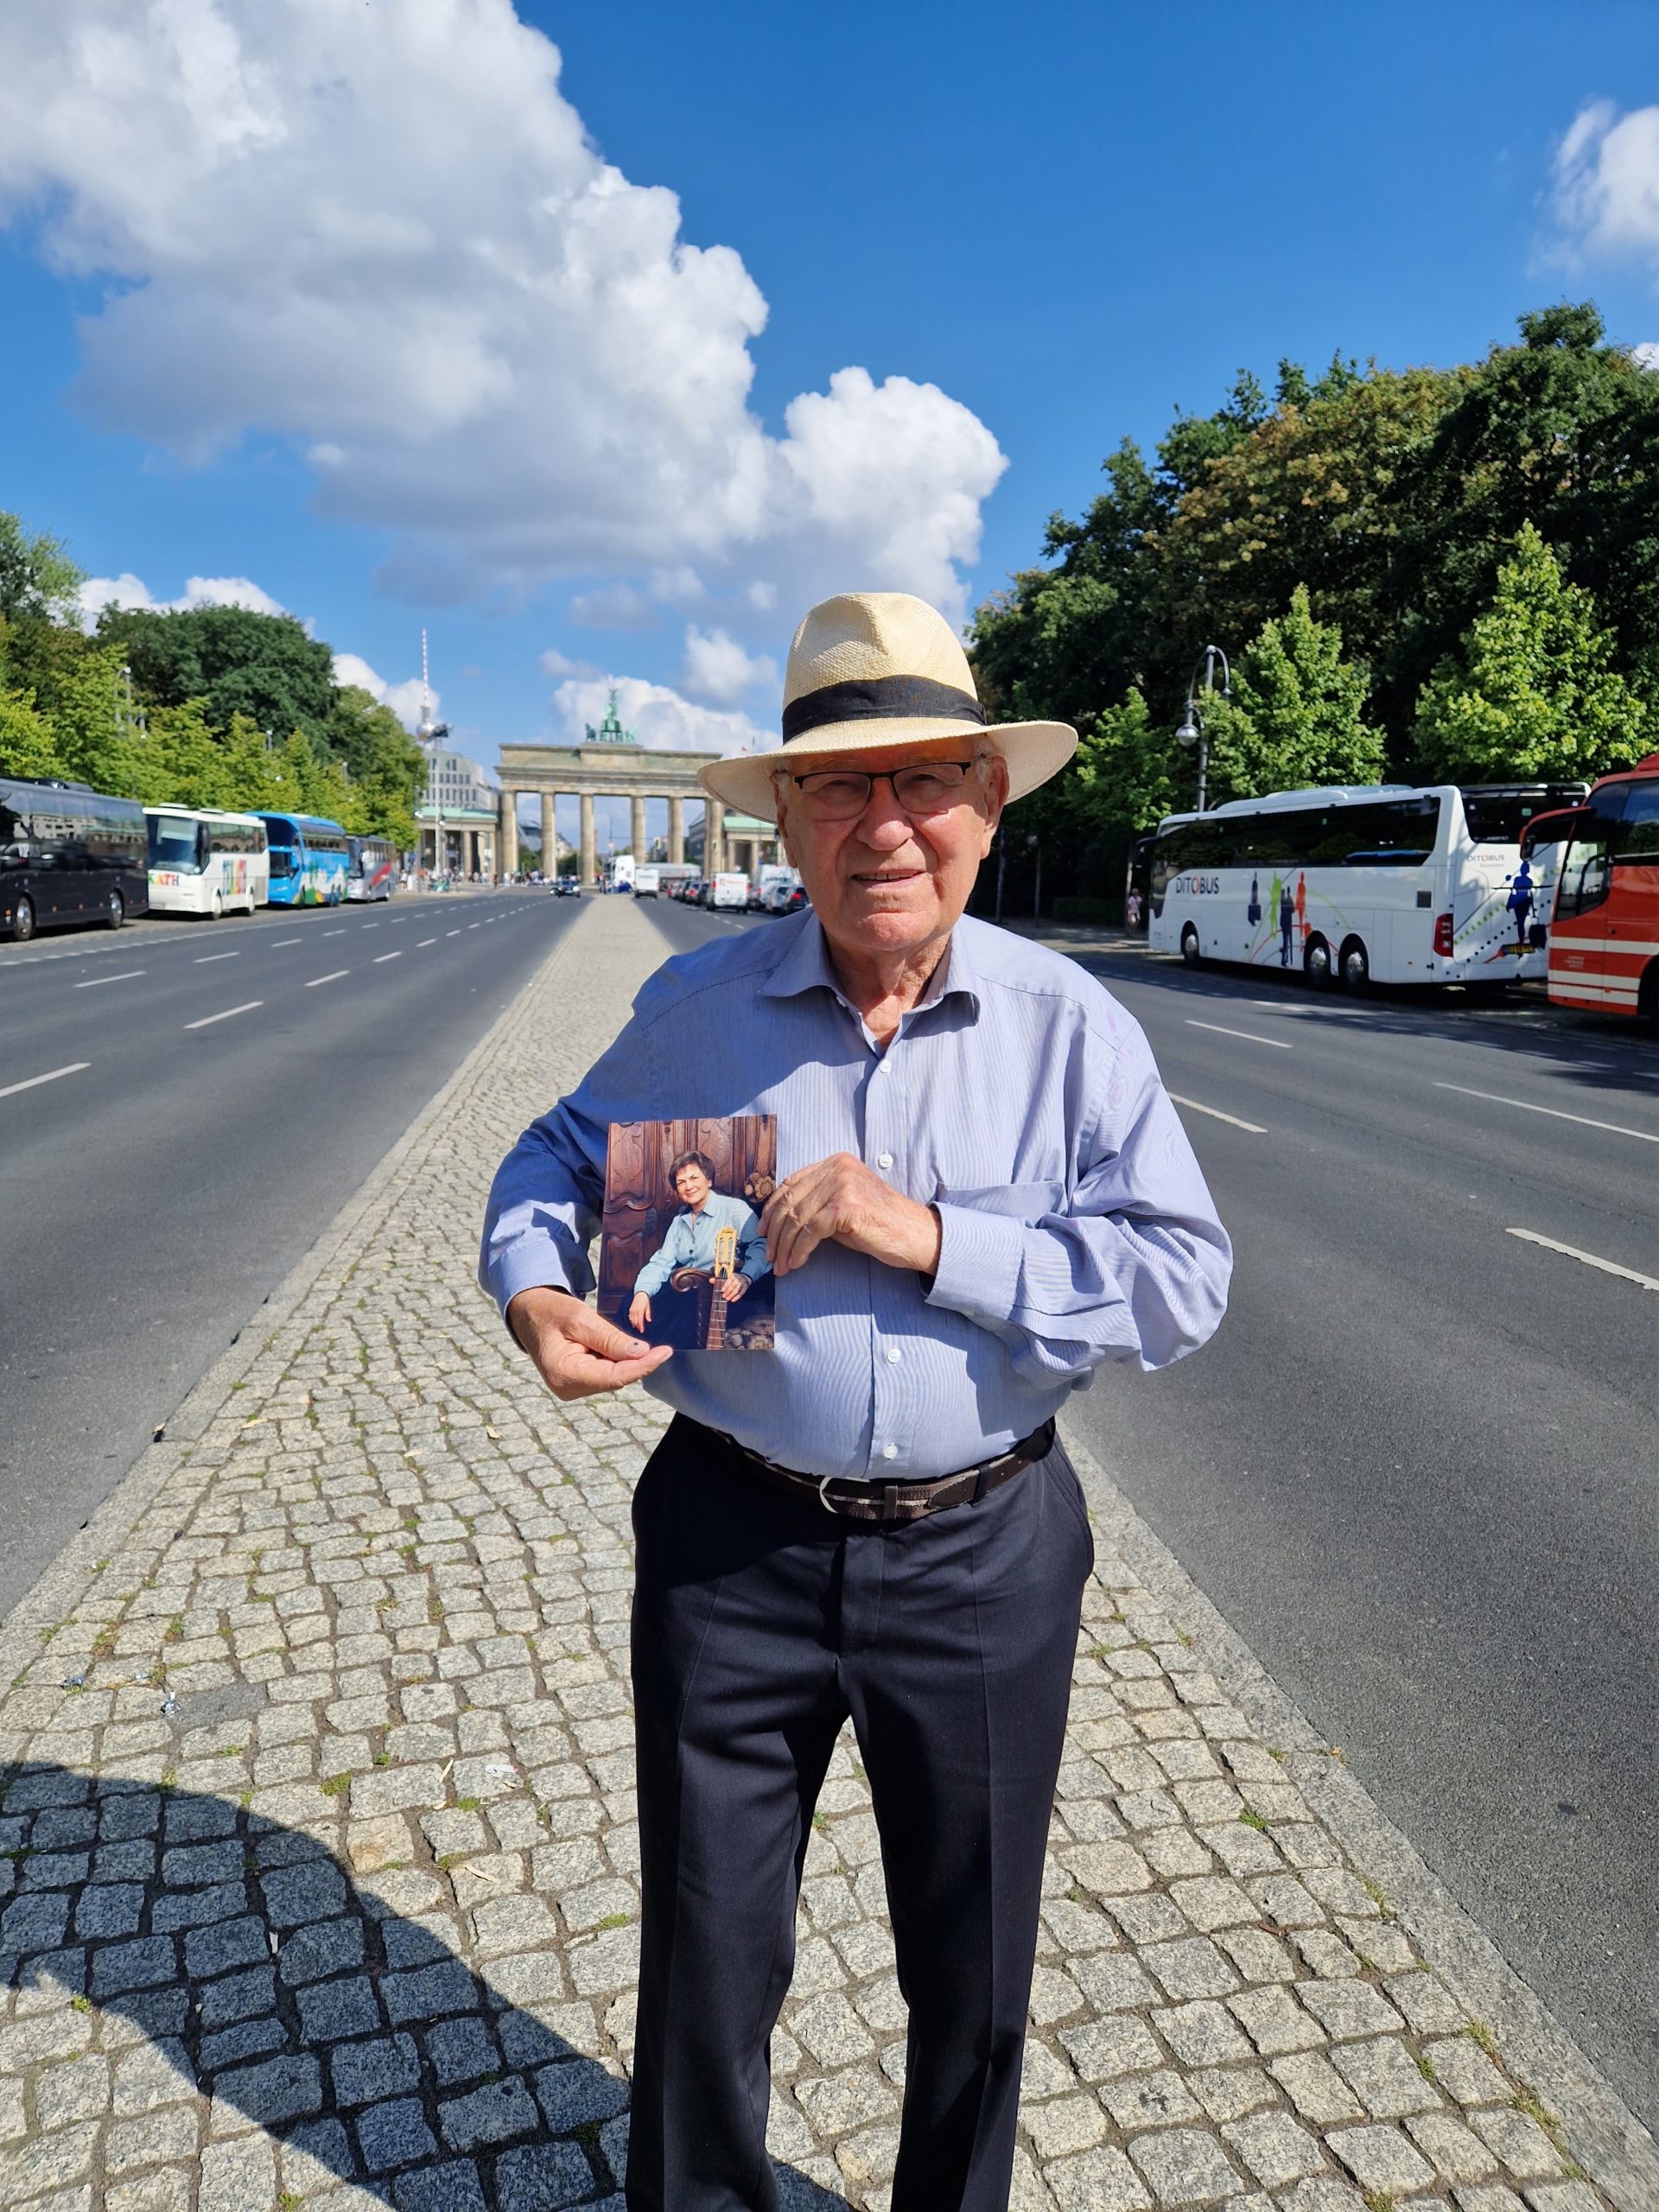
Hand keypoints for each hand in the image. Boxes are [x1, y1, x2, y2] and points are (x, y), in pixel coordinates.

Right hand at [508, 1286, 671, 1401]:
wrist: (529, 1314)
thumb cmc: (550, 1311)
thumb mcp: (580, 1318)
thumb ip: (610, 1338)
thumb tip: (641, 1353)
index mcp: (564, 1374)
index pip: (614, 1376)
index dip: (643, 1366)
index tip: (666, 1352)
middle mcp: (567, 1389)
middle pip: (616, 1377)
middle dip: (634, 1359)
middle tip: (649, 1339)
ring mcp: (572, 1389)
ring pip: (613, 1375)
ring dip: (622, 1357)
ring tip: (604, 1333)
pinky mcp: (577, 1384)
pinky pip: (605, 1373)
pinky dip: (613, 1358)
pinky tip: (606, 1343)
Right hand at [628, 1291, 652, 1332]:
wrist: (640, 1294)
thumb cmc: (645, 1301)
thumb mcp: (648, 1307)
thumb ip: (647, 1314)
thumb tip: (649, 1321)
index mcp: (640, 1311)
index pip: (640, 1321)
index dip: (640, 1327)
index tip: (642, 1331)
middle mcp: (635, 1311)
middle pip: (635, 1322)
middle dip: (638, 1327)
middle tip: (640, 1330)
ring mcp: (632, 1310)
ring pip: (632, 1320)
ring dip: (634, 1324)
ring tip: (637, 1328)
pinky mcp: (630, 1310)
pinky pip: (630, 1317)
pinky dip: (632, 1321)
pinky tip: (634, 1323)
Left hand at [719, 1272, 747, 1304]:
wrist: (744, 1278)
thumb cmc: (733, 1279)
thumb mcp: (726, 1278)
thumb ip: (718, 1279)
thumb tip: (710, 1280)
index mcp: (733, 1275)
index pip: (729, 1280)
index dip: (726, 1285)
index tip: (722, 1290)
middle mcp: (738, 1278)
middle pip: (733, 1286)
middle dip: (728, 1292)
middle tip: (724, 1296)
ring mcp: (742, 1283)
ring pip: (737, 1290)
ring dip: (732, 1295)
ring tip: (727, 1299)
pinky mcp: (745, 1288)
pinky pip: (741, 1293)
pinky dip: (737, 1297)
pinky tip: (733, 1300)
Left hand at [760, 1153, 941, 1277]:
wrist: (914, 1234)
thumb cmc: (879, 1225)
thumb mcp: (843, 1205)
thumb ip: (816, 1204)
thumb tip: (779, 1222)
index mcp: (835, 1162)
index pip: (791, 1183)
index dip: (772, 1209)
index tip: (762, 1231)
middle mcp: (837, 1167)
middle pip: (790, 1200)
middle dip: (774, 1231)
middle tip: (769, 1254)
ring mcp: (842, 1184)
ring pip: (796, 1217)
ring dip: (785, 1246)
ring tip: (781, 1265)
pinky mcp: (846, 1205)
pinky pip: (810, 1231)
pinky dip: (799, 1250)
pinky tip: (797, 1263)